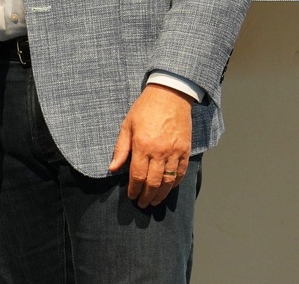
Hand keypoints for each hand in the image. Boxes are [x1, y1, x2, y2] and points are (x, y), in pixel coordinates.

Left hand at [108, 83, 193, 207]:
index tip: (131, 196)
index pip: (137, 175)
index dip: (134, 189)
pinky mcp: (186, 150)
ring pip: (169, 181)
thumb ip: (121, 149)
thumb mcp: (126, 125)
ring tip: (154, 202)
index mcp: (143, 145)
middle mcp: (160, 151)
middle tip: (142, 204)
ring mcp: (175, 152)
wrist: (170, 95)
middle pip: (153, 182)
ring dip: (161, 194)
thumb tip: (113, 168)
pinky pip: (182, 172)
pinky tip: (169, 189)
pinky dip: (175, 183)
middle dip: (147, 196)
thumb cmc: (145, 108)